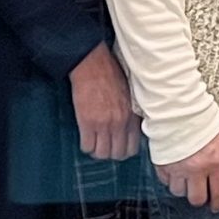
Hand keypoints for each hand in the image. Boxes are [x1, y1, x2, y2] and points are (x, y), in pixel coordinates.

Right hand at [70, 42, 142, 161]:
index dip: (125, 151)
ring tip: (94, 144)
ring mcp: (103, 125)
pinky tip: (85, 139)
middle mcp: (120, 124)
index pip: (133, 147)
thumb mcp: (130, 95)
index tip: (119, 147)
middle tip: (105, 147)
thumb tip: (130, 129)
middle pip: (117, 154)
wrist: (93, 64)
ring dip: (97, 151)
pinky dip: (86, 146)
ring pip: (102, 153)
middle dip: (111, 153)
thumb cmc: (111, 74)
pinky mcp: (87, 122)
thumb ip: (131, 114)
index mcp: (132, 116)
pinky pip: (87, 146)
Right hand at [156, 125, 218, 212]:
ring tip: (186, 179)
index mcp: (214, 162)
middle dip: (199, 198)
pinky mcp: (161, 163)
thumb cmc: (203, 117)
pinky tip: (174, 172)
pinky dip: (169, 179)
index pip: (218, 191)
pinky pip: (164, 181)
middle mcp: (195, 168)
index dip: (217, 203)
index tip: (215, 207)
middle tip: (199, 192)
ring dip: (183, 188)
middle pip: (196, 198)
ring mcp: (177, 167)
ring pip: (178, 192)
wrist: (179, 106)